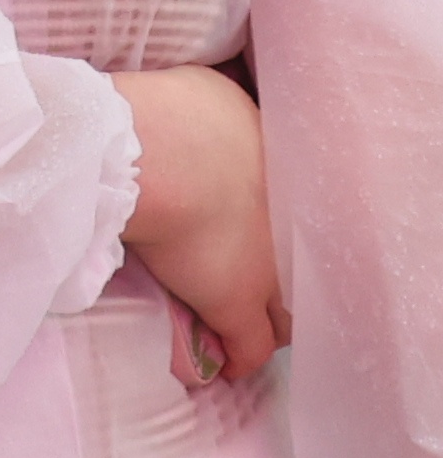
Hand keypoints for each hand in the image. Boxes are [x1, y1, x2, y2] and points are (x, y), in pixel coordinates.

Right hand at [113, 64, 290, 392]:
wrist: (156, 156)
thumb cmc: (172, 114)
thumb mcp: (208, 93)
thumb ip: (219, 113)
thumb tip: (205, 118)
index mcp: (283, 169)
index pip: (294, 211)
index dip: (274, 226)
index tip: (251, 228)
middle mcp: (287, 223)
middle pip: (300, 265)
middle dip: (284, 277)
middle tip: (259, 282)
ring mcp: (268, 269)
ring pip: (285, 311)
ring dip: (270, 320)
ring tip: (248, 326)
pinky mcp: (235, 304)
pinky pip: (247, 345)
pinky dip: (237, 357)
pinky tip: (227, 364)